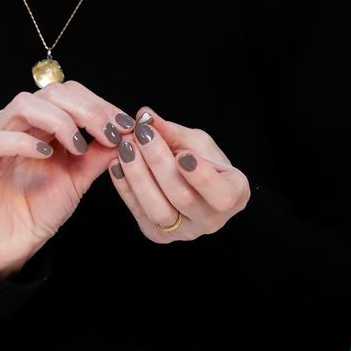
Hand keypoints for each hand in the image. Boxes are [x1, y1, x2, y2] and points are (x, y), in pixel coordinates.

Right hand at [0, 81, 136, 276]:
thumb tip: (126, 134)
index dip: (98, 103)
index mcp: (41, 122)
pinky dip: (24, 141)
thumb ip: (99, 153)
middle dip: (85, 109)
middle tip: (108, 132)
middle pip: (49, 93)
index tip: (124, 124)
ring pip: (23, 105)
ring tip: (78, 146)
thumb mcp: (79, 177)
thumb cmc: (42, 207)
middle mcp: (18, 123)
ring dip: (58, 120)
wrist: (15, 244)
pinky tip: (46, 153)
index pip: (69, 93)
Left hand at [108, 107, 249, 242]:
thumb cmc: (201, 160)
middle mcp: (211, 220)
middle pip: (183, 198)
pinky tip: (116, 164)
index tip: (182, 154)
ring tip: (126, 148)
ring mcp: (184, 232)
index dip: (201, 176)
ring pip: (158, 210)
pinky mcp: (157, 234)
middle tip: (142, 135)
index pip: (222, 195)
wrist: (191, 184)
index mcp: (234, 195)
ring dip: (138, 176)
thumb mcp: (194, 141)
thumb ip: (172, 132)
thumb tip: (145, 116)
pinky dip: (125, 187)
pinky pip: (138, 212)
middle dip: (159, 163)